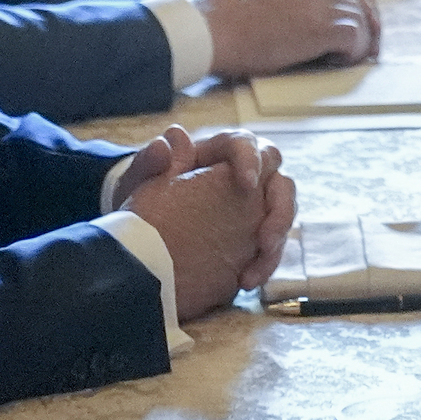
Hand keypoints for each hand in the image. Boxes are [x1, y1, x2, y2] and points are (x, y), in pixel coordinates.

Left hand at [117, 129, 295, 318]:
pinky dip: (265, 264)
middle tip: (264, 241)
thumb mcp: (139, 180)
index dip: (252, 160)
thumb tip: (172, 137)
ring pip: (282, 216)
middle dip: (279, 212)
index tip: (246, 185)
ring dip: (276, 244)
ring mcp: (253, 207)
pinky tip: (246, 282)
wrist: (139, 230)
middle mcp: (243, 176)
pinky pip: (271, 246)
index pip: (246, 144)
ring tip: (253, 273)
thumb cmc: (140, 196)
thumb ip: (149, 160)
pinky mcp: (253, 234)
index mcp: (218, 154)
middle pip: (280, 181)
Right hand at [181, 0, 380, 76]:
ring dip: (357, 45)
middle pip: (363, 0)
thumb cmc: (225, 20)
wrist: (207, 27)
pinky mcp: (326, 24)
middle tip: (366, 52)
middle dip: (368, 27)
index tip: (361, 29)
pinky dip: (350, 55)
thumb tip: (314, 27)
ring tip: (345, 63)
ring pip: (361, 22)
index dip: (360, 8)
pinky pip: (355, 40)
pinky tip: (335, 64)